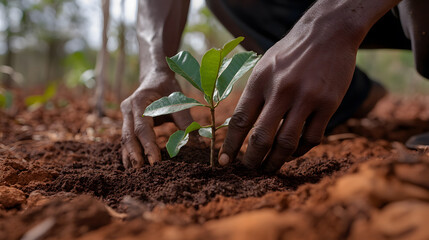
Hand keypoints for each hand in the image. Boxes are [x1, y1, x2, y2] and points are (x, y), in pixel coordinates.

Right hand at [120, 70, 196, 167]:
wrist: (155, 76)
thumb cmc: (169, 88)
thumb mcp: (179, 101)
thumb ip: (186, 122)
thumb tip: (199, 145)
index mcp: (140, 102)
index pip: (143, 128)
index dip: (148, 146)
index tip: (155, 163)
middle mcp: (128, 108)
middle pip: (129, 136)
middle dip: (135, 156)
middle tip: (142, 174)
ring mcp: (124, 115)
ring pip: (124, 140)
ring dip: (130, 157)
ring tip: (136, 175)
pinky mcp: (126, 122)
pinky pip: (126, 139)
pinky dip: (129, 153)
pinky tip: (133, 166)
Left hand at [218, 21, 357, 171]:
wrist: (328, 32)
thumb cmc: (291, 52)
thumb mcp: (264, 65)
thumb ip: (253, 94)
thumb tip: (238, 126)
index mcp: (260, 80)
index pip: (240, 120)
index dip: (230, 146)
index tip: (224, 162)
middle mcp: (281, 90)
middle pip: (261, 137)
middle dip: (251, 160)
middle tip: (248, 170)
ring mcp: (306, 97)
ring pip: (287, 143)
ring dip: (276, 162)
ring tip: (269, 168)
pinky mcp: (329, 103)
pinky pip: (312, 138)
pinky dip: (300, 151)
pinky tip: (293, 153)